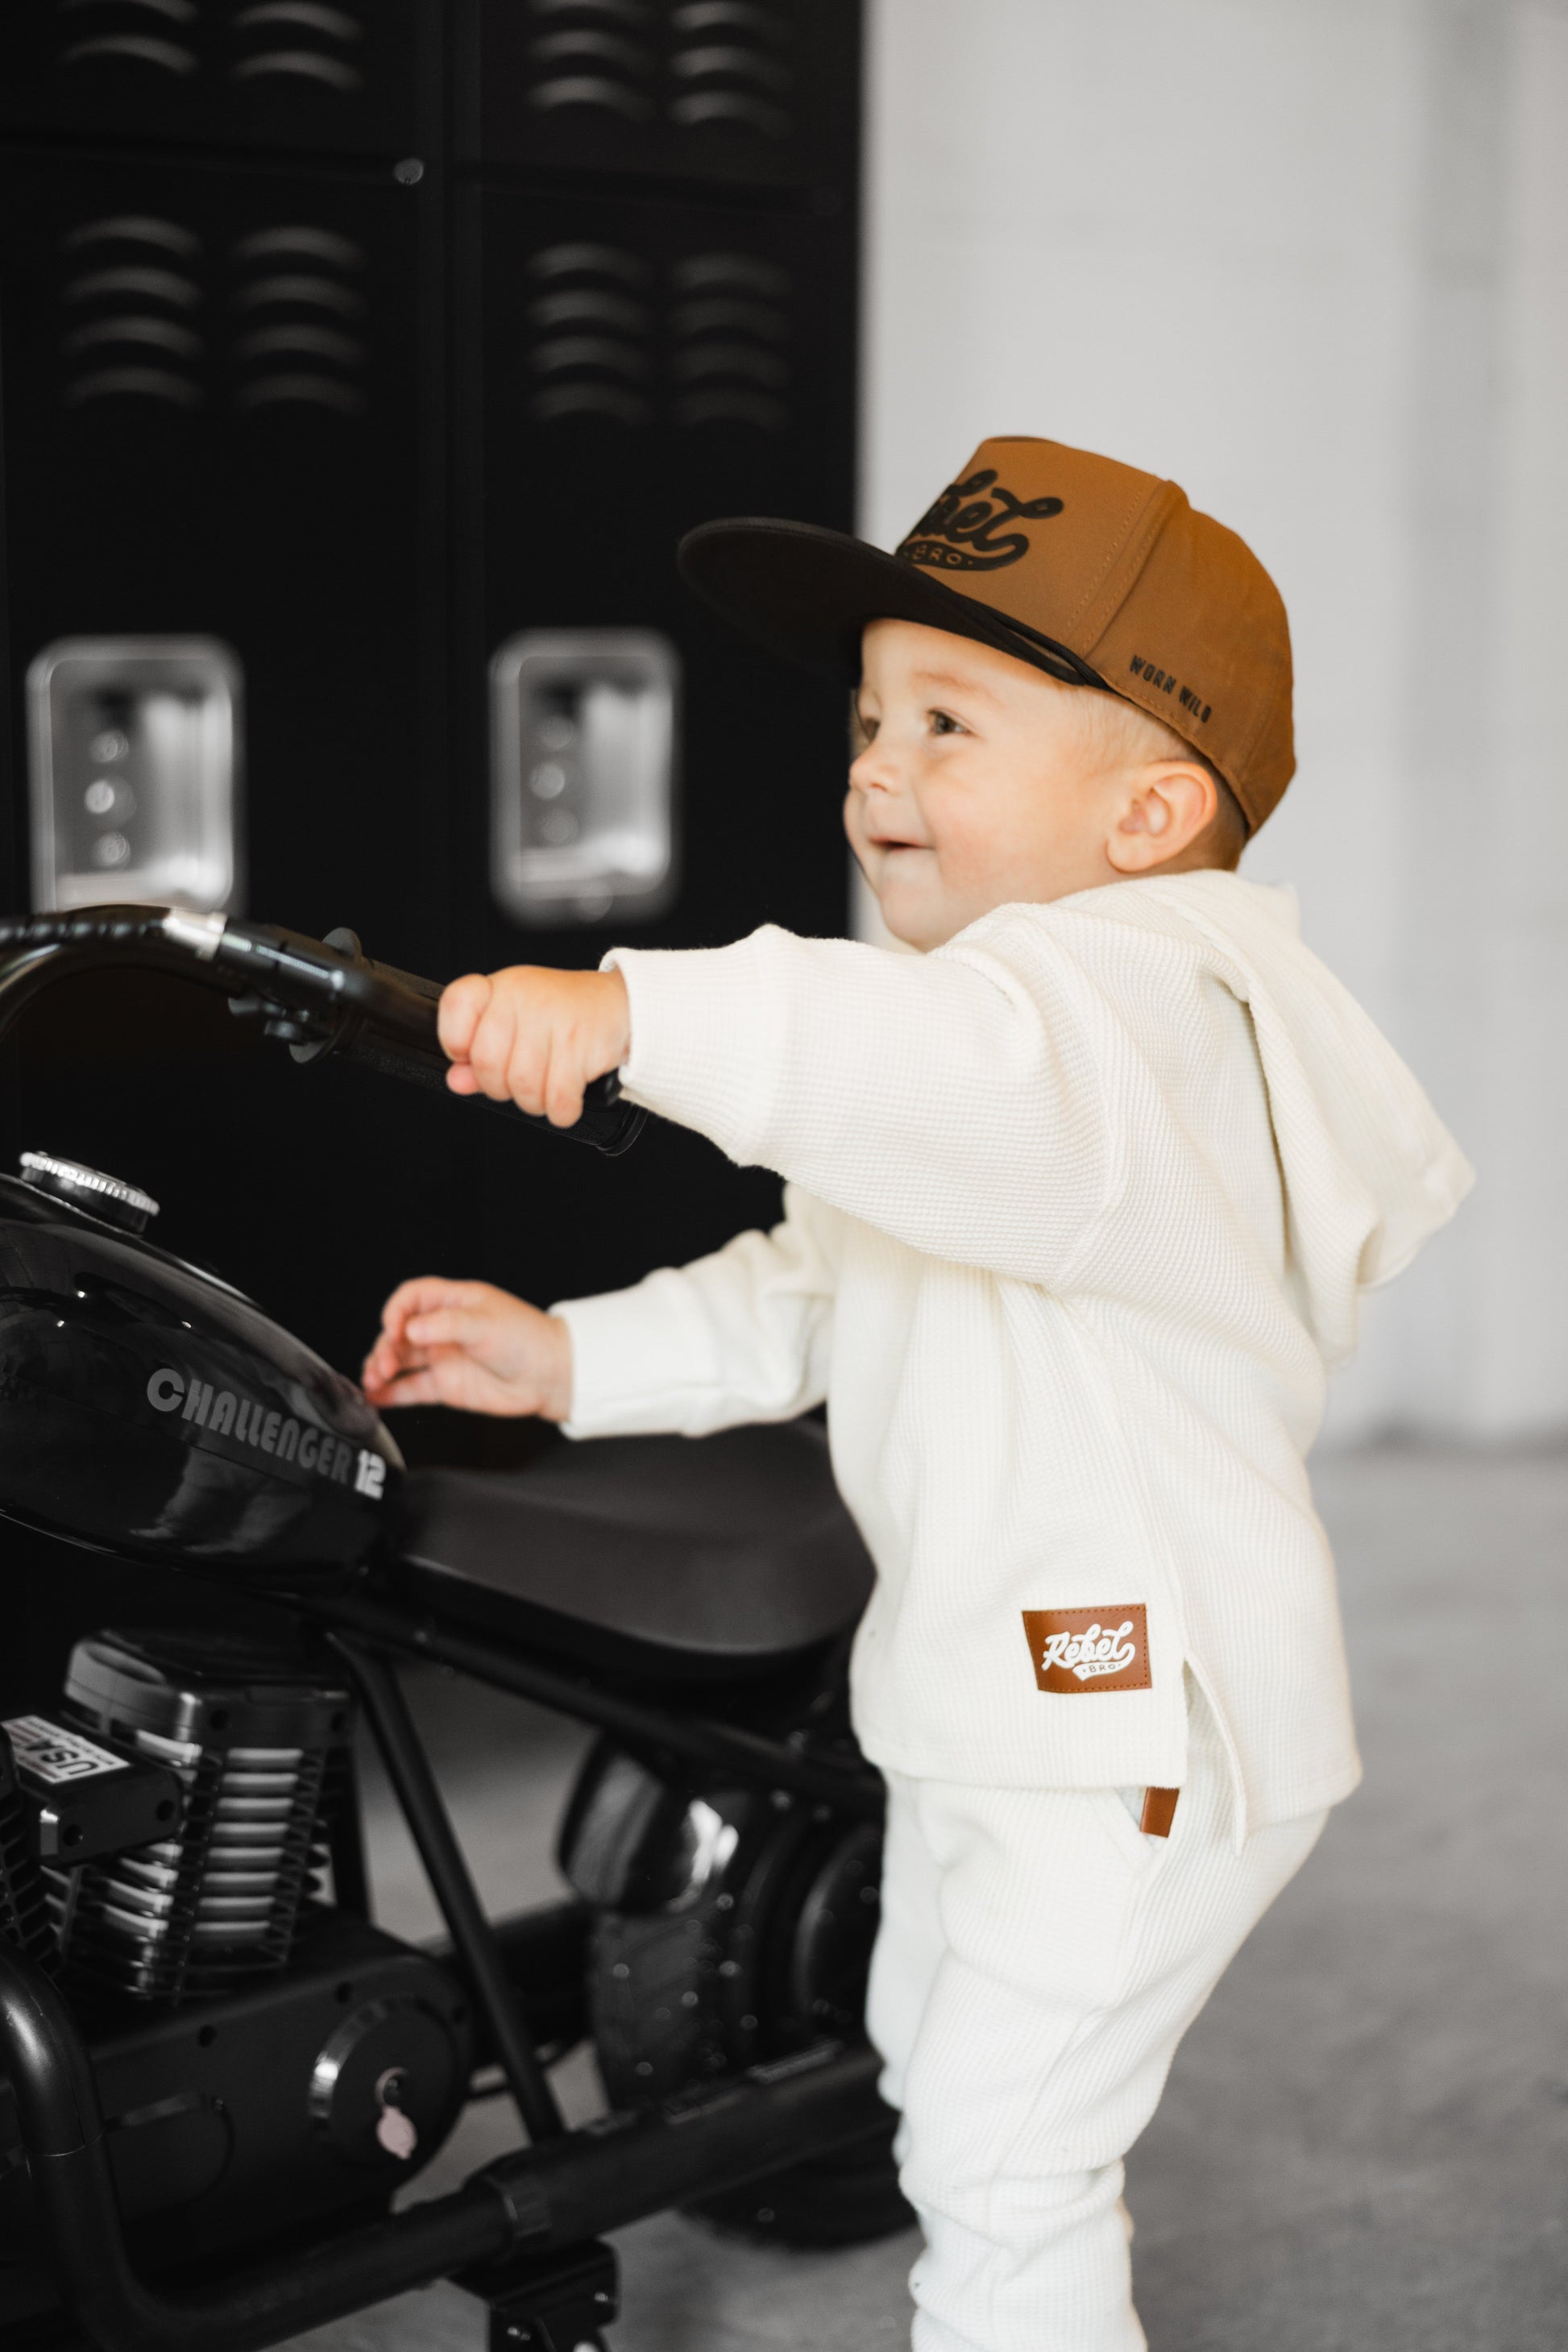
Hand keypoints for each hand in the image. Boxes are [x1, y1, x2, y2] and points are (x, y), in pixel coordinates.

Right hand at [362, 1279, 572, 1419]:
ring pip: (400, 1360)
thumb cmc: (526, 1339)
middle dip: (386, 1345)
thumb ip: (446, 1326)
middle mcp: (442, 1329)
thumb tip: (410, 1329)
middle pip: (400, 1332)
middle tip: (385, 1363)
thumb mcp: (485, 1324)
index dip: (396, 1311)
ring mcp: (442, 1357)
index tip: (395, 1328)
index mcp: (453, 1303)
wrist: (550, 1376)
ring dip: (381, 1368)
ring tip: (373, 1380)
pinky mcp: (445, 1385)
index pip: (412, 1298)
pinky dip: (391, 1393)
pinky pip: (411, 1388)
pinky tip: (375, 1397)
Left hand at [438, 965, 630, 1125]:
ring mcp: (553, 1019)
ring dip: (533, 1101)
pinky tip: (565, 1099)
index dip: (454, 1040)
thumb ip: (480, 1052)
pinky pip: (557, 1098)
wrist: (622, 1005)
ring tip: (546, 1088)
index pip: (456, 1005)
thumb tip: (457, 1080)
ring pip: (522, 1085)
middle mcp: (525, 998)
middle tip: (517, 1081)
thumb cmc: (565, 1014)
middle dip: (499, 1086)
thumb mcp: (517, 1021)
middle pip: (486, 1062)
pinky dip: (560, 1110)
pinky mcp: (580, 1045)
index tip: (468, 1054)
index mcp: (503, 987)